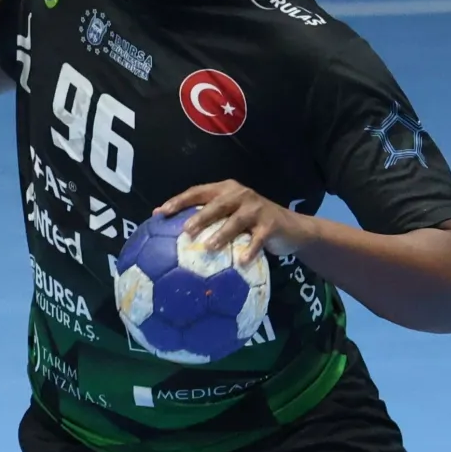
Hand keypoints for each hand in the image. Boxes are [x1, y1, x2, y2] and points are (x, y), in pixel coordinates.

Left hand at [156, 180, 311, 262]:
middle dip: (199, 217)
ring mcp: (256, 208)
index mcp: (225, 190)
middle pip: (216, 204)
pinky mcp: (271, 224)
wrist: (291, 228)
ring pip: (235, 220)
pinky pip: (257, 239)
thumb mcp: (230, 216)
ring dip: (221, 233)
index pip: (197, 192)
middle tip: (184, 231)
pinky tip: (241, 262)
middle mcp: (240, 195)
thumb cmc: (251, 224)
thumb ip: (209, 220)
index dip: (178, 201)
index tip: (159, 213)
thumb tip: (174, 237)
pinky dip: (249, 250)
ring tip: (208, 247)